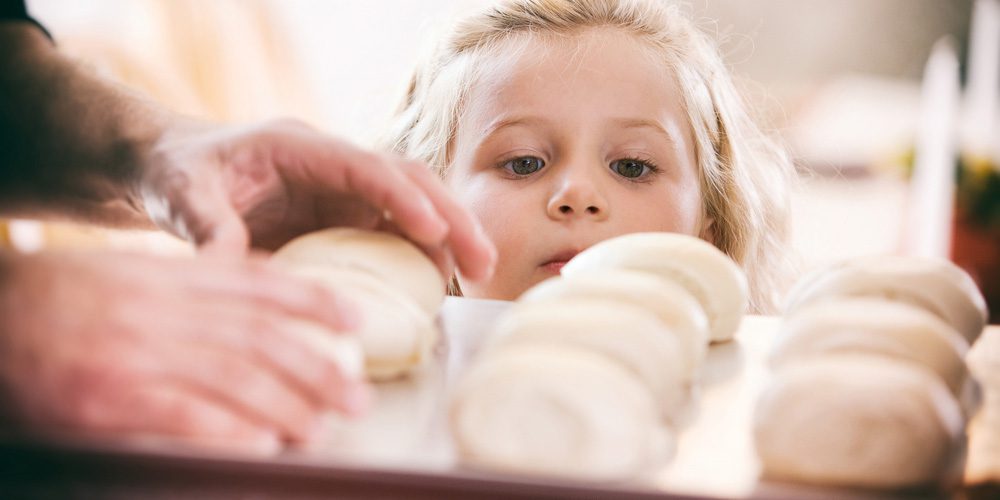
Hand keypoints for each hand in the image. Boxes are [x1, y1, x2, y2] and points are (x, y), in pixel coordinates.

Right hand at [0, 251, 369, 453]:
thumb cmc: (56, 297)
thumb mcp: (127, 271)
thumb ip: (191, 279)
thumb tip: (257, 283)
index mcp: (167, 276)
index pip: (259, 284)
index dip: (315, 302)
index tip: (356, 320)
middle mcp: (161, 311)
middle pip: (260, 338)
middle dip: (317, 367)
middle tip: (358, 392)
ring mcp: (136, 355)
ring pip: (234, 378)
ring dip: (288, 406)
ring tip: (323, 426)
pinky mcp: (108, 400)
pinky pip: (181, 416)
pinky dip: (228, 431)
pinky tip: (262, 444)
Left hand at [137, 119, 495, 279]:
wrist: (177, 171)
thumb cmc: (180, 174)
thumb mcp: (182, 197)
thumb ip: (208, 230)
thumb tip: (231, 274)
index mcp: (298, 147)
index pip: (362, 165)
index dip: (400, 195)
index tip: (432, 227)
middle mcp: (332, 167)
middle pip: (406, 180)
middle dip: (448, 215)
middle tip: (482, 260)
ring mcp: (342, 193)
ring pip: (411, 207)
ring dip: (448, 237)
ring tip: (478, 275)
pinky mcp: (343, 220)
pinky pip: (393, 235)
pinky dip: (420, 257)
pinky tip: (439, 287)